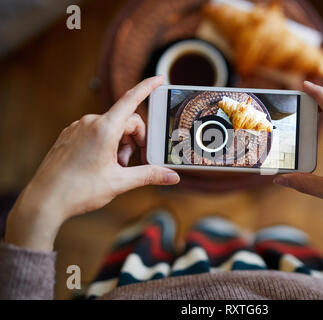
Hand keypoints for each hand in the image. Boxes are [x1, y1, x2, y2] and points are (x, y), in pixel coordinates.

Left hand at [5, 76, 178, 250]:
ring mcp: (77, 128)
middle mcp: (90, 122)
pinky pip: (95, 132)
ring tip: (114, 167)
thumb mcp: (120, 182)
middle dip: (135, 139)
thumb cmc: (79, 190)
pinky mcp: (70, 135)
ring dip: (120, 144)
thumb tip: (172, 176)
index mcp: (104, 129)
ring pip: (110, 127)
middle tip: (131, 162)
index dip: (148, 87)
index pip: (131, 99)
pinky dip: (105, 144)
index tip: (159, 78)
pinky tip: (101, 164)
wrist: (44, 200)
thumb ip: (149, 175)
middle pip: (125, 120)